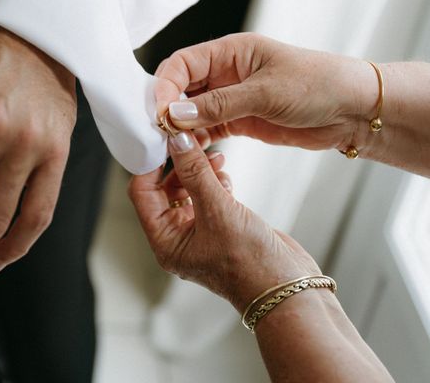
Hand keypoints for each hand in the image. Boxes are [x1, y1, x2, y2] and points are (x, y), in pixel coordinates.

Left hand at [128, 130, 319, 311]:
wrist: (287, 288)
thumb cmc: (250, 263)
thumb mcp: (218, 211)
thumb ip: (196, 173)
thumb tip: (177, 142)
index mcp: (165, 241)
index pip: (142, 194)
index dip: (150, 165)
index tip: (164, 141)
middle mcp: (178, 238)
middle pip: (165, 189)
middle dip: (180, 165)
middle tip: (195, 144)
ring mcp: (199, 233)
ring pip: (189, 190)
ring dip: (199, 171)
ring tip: (218, 158)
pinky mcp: (220, 227)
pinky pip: (208, 196)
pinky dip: (215, 182)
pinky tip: (226, 177)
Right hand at [154, 33, 379, 151]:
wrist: (354, 110)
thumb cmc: (318, 85)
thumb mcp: (266, 92)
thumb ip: (220, 104)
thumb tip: (177, 114)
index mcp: (231, 51)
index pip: (182, 64)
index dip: (165, 87)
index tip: (159, 113)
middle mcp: (227, 72)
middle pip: (182, 87)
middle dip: (169, 108)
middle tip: (160, 132)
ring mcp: (233, 98)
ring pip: (193, 111)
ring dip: (181, 127)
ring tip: (173, 145)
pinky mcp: (241, 120)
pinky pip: (209, 128)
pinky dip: (198, 139)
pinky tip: (192, 150)